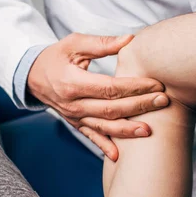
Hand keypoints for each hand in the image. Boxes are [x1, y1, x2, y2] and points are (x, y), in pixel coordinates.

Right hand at [28, 33, 169, 159]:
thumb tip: (130, 39)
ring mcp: (74, 116)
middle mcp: (73, 104)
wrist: (32, 76)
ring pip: (104, 127)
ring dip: (127, 130)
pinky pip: (91, 137)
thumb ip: (102, 44)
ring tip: (149, 130)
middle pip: (111, 109)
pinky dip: (104, 147)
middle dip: (139, 106)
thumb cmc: (56, 56)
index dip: (134, 87)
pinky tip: (119, 156)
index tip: (155, 84)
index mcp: (73, 83)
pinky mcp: (75, 123)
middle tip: (163, 101)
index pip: (109, 87)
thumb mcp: (74, 44)